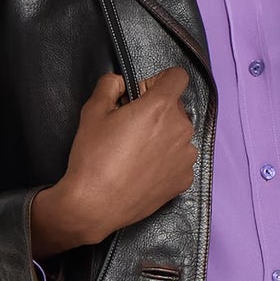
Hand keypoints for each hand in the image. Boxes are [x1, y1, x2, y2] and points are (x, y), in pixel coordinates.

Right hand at [30, 66, 197, 253]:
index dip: (159, 81)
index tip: (142, 95)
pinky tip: (144, 170)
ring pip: (178, 134)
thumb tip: (121, 82)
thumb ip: (109, 85)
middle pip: (176, 107)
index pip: (177, 76)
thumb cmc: (93, 156)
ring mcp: (186, 156)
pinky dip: (166, 160)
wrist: (97, 204)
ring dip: (163, 136)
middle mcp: (181, 129)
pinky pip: (180, 159)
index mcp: (161, 107)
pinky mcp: (185, 179)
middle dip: (157, 111)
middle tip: (131, 127)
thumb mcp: (93, 111)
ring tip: (137, 153)